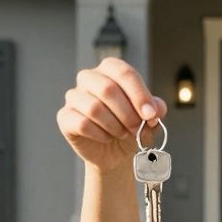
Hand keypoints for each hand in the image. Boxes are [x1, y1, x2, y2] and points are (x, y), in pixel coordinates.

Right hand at [57, 58, 168, 172]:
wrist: (114, 152)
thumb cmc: (130, 128)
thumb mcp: (148, 118)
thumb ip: (155, 109)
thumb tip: (156, 109)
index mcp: (110, 69)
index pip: (124, 72)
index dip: (139, 95)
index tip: (151, 115)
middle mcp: (89, 78)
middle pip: (107, 89)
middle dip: (127, 113)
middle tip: (136, 129)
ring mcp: (74, 96)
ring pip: (94, 108)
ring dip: (114, 126)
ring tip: (122, 134)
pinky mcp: (65, 116)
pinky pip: (82, 123)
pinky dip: (100, 135)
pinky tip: (107, 138)